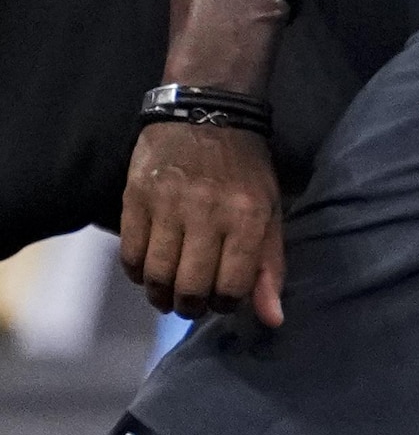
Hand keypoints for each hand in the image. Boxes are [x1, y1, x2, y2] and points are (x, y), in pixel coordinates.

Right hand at [120, 122, 286, 326]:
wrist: (208, 114)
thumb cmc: (246, 168)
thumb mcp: (271, 211)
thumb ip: (270, 266)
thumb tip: (274, 319)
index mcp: (248, 217)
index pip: (232, 286)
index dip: (226, 304)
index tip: (223, 300)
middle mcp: (208, 213)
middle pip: (190, 286)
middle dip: (191, 305)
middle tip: (192, 302)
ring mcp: (167, 206)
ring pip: (156, 275)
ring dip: (161, 295)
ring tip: (169, 294)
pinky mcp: (135, 199)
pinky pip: (129, 255)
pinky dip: (137, 274)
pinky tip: (149, 272)